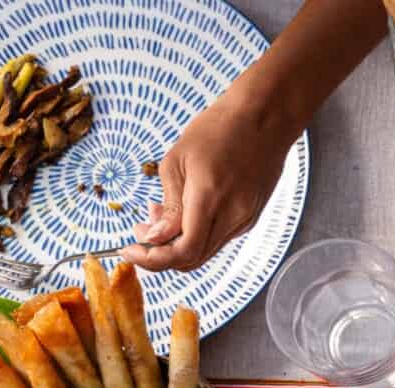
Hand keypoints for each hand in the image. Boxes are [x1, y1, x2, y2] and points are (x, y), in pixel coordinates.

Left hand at [123, 90, 293, 272]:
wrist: (264, 119)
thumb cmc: (219, 130)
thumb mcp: (178, 160)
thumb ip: (170, 205)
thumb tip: (156, 237)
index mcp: (209, 200)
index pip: (182, 251)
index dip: (152, 259)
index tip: (130, 250)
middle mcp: (231, 218)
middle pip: (192, 260)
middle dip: (160, 254)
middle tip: (140, 230)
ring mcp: (244, 221)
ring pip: (205, 251)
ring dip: (177, 243)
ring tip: (159, 212)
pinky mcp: (249, 218)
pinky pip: (217, 238)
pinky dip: (195, 234)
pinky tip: (185, 209)